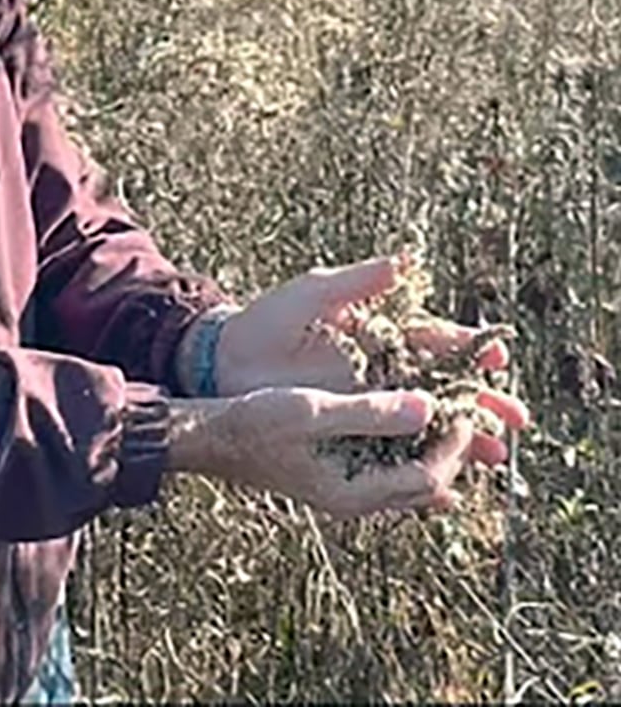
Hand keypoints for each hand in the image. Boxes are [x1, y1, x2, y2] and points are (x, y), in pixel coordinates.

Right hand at [171, 387, 475, 517]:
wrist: (209, 437)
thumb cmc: (253, 422)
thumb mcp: (311, 410)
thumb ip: (370, 411)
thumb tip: (428, 406)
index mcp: (352, 492)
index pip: (427, 478)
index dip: (452, 444)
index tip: (461, 406)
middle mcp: (355, 499)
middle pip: (426, 485)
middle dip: (453, 451)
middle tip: (469, 411)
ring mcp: (346, 490)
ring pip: (409, 478)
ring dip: (433, 449)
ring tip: (452, 415)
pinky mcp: (337, 474)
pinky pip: (388, 469)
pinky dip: (407, 447)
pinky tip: (415, 424)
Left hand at [208, 256, 527, 455]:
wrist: (225, 361)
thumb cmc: (268, 321)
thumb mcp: (312, 295)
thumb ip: (358, 282)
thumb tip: (405, 260)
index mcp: (382, 332)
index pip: (438, 341)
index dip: (470, 350)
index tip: (497, 357)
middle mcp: (383, 369)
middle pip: (445, 389)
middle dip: (482, 403)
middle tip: (516, 420)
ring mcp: (369, 402)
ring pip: (428, 424)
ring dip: (463, 439)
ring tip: (496, 457)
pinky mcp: (351, 429)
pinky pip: (394, 449)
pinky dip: (420, 462)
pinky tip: (446, 482)